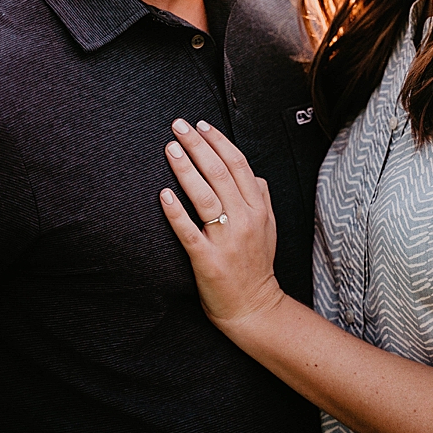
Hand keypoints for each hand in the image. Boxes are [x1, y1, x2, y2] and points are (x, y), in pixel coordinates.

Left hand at [159, 119, 284, 331]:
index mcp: (259, 208)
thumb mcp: (269, 227)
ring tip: (171, 149)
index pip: (239, 165)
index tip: (201, 125)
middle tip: (178, 126)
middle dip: (198, 146)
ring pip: (205, 196)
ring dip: (186, 169)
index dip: (219, 142)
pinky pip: (188, 230)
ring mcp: (226, 239)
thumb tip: (251, 174)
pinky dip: (176, 211)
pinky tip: (163, 194)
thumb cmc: (256, 265)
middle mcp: (245, 219)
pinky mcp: (207, 258)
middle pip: (220, 173)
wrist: (253, 306)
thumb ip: (261, 198)